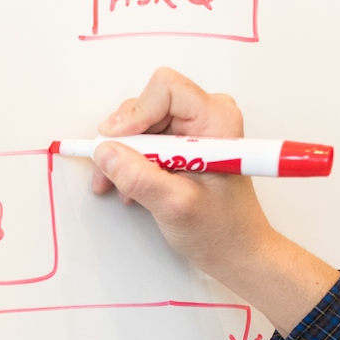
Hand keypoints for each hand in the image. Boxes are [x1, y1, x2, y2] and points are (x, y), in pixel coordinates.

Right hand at [90, 68, 338, 330]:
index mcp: (217, 120)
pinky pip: (145, 138)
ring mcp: (194, 129)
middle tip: (111, 170)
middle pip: (148, 104)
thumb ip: (138, 177)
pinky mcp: (182, 143)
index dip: (135, 114)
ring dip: (122, 153)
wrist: (235, 249)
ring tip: (119, 184)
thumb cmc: (220, 229)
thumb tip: (105, 153)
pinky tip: (128, 185)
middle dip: (123, 138)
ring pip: (141, 122)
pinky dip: (129, 160)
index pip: (165, 89)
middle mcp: (207, 116)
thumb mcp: (174, 205)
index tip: (116, 143)